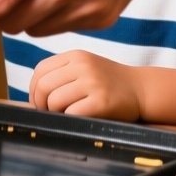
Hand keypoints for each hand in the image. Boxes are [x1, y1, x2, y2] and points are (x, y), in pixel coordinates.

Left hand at [28, 50, 142, 120]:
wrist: (142, 90)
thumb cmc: (108, 83)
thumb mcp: (85, 68)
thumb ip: (61, 74)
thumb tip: (32, 95)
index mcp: (76, 56)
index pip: (40, 71)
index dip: (33, 90)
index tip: (39, 102)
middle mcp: (83, 66)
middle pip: (43, 87)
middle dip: (41, 104)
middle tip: (49, 114)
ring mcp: (93, 83)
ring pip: (54, 101)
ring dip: (55, 113)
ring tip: (67, 115)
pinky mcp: (102, 102)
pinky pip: (71, 113)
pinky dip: (70, 119)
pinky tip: (80, 118)